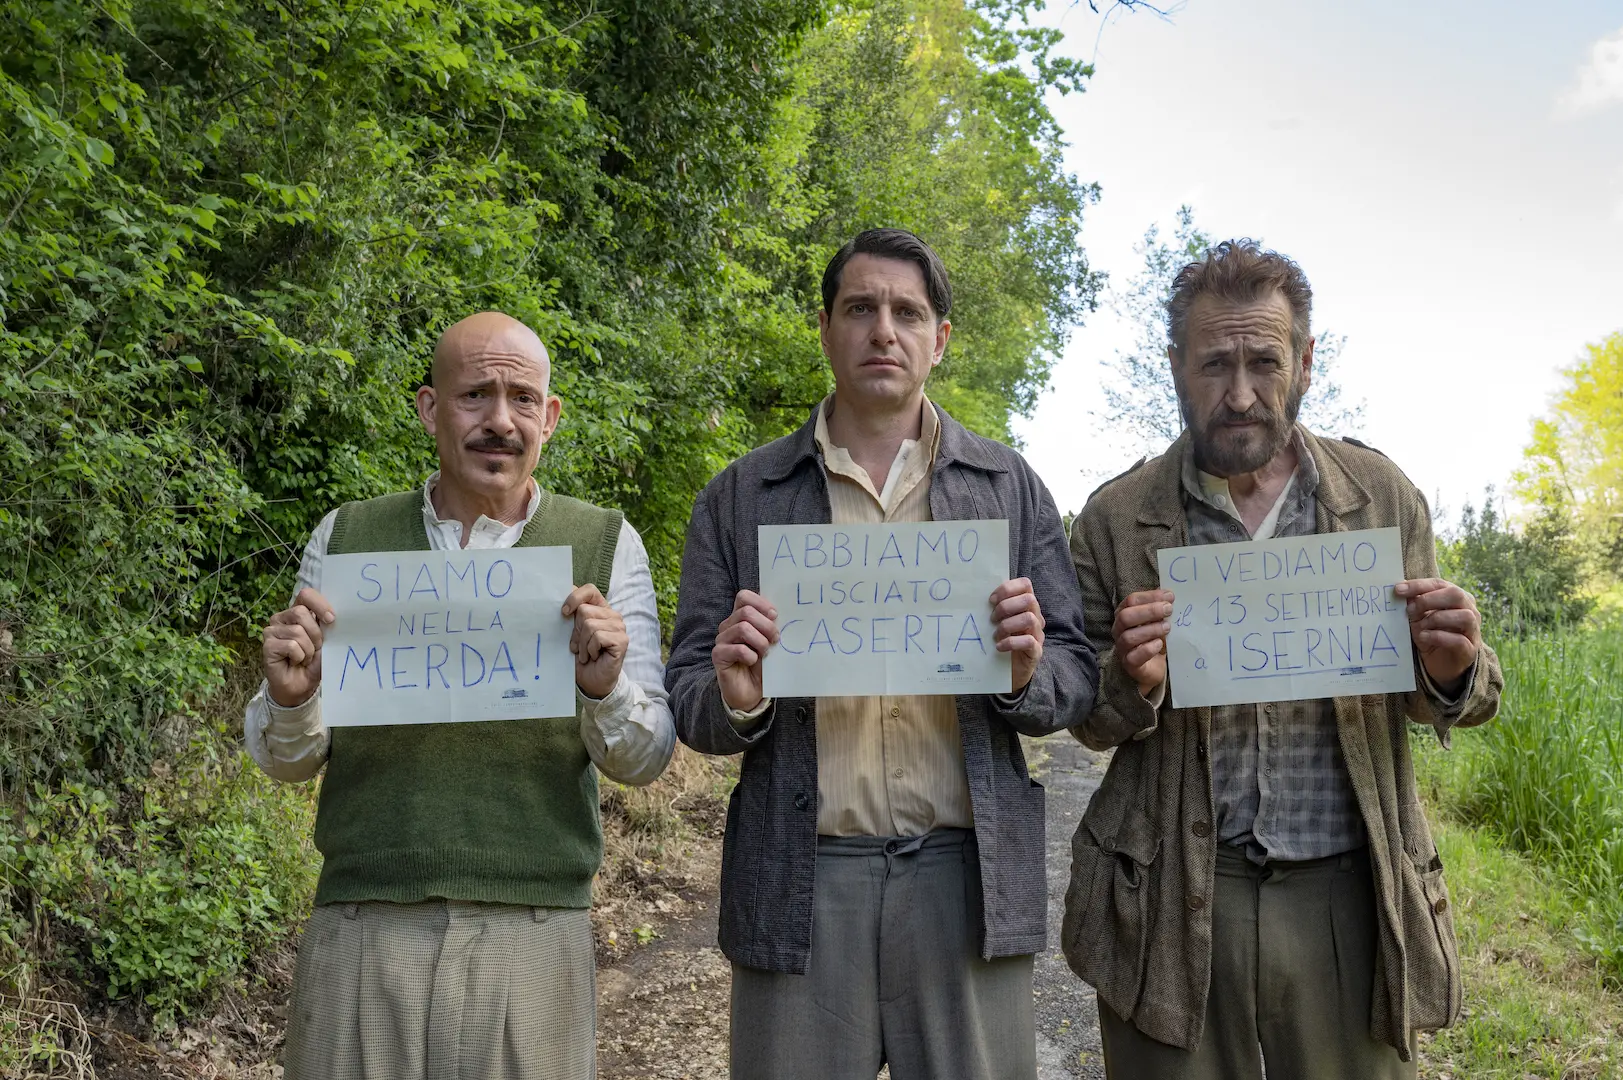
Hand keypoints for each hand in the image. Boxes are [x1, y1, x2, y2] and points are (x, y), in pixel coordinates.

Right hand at [262, 588, 334, 707]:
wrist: (302, 686)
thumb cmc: (314, 662)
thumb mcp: (325, 641)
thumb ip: (326, 625)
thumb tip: (332, 616)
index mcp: (298, 612)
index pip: (306, 595)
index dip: (319, 604)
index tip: (331, 619)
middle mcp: (282, 618)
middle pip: (301, 613)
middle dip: (315, 634)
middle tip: (315, 649)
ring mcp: (272, 630)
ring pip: (297, 631)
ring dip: (308, 649)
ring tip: (304, 658)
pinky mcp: (267, 645)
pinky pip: (291, 645)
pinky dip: (300, 656)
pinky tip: (295, 662)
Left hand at [563, 584, 627, 698]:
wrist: (592, 682)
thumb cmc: (582, 657)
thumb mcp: (572, 634)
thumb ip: (570, 616)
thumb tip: (558, 600)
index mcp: (600, 609)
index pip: (590, 590)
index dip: (574, 597)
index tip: (564, 613)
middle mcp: (612, 615)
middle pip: (585, 611)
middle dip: (576, 631)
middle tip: (579, 646)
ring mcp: (619, 627)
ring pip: (590, 625)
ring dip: (583, 644)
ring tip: (587, 654)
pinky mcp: (621, 640)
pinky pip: (597, 637)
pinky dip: (590, 649)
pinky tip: (594, 657)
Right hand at [713, 590, 778, 711]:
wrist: (751, 692)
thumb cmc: (762, 665)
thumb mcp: (770, 642)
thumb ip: (771, 626)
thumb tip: (779, 614)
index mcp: (740, 618)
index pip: (744, 597)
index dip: (761, 603)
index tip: (775, 616)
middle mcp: (728, 626)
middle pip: (746, 612)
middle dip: (766, 626)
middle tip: (775, 639)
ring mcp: (722, 640)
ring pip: (743, 628)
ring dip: (760, 642)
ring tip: (765, 653)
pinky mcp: (718, 656)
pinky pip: (738, 649)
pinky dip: (751, 656)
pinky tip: (752, 662)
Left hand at [991, 578, 1044, 691]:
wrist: (1007, 673)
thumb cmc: (1000, 642)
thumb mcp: (996, 622)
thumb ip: (993, 608)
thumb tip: (974, 597)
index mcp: (1026, 605)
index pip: (1026, 584)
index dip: (1008, 588)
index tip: (991, 600)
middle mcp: (1035, 617)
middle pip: (1028, 599)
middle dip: (1006, 607)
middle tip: (992, 619)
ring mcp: (1037, 634)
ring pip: (1029, 618)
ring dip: (1007, 625)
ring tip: (995, 634)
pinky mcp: (1036, 652)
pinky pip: (1029, 641)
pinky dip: (1011, 642)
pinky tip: (999, 647)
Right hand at [1113, 589, 1173, 697]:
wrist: (1155, 667)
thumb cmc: (1155, 639)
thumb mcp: (1158, 621)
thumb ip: (1160, 608)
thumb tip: (1168, 594)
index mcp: (1124, 614)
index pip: (1131, 601)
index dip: (1150, 596)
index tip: (1169, 597)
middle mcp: (1119, 630)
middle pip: (1125, 616)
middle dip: (1149, 611)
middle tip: (1169, 610)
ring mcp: (1122, 648)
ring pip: (1129, 637)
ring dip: (1151, 630)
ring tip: (1167, 628)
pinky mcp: (1129, 664)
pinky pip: (1134, 657)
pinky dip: (1148, 649)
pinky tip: (1159, 644)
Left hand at [1395, 578, 1479, 691]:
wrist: (1440, 665)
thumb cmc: (1430, 636)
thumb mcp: (1418, 618)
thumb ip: (1413, 605)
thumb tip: (1400, 591)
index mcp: (1457, 598)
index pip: (1439, 584)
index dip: (1418, 585)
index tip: (1398, 590)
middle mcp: (1469, 610)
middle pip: (1456, 594)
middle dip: (1429, 599)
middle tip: (1410, 610)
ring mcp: (1472, 630)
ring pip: (1464, 616)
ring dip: (1436, 619)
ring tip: (1419, 627)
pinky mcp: (1470, 650)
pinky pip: (1459, 640)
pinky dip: (1438, 637)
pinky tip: (1424, 637)